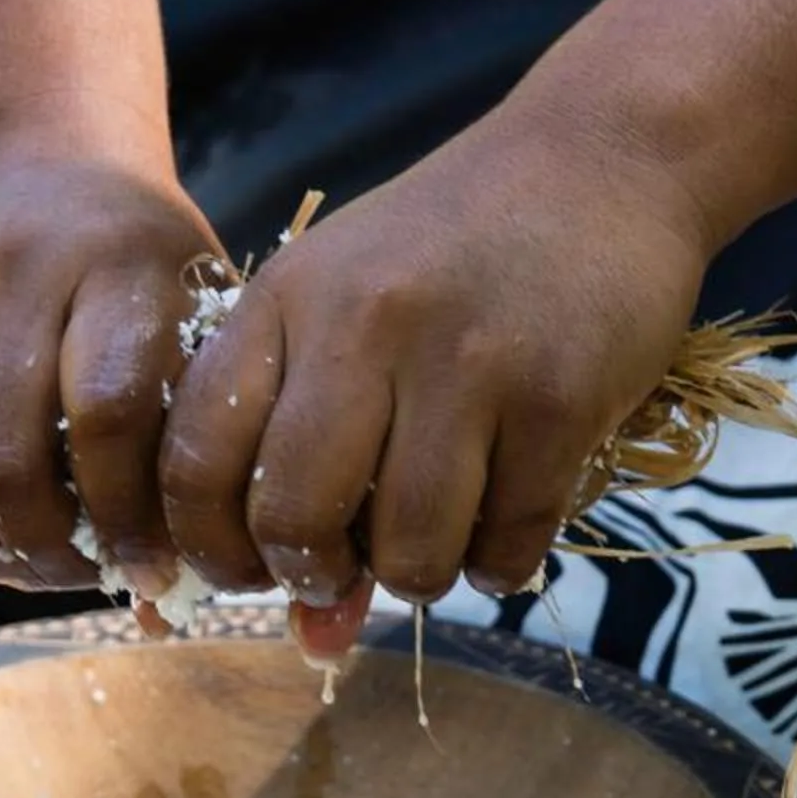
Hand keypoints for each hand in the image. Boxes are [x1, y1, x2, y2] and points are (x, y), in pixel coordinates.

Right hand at [0, 144, 221, 594]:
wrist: (34, 151)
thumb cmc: (143, 259)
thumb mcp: (197, 307)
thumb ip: (198, 429)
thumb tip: (169, 592)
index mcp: (112, 263)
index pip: (106, 413)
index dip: (128, 513)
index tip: (159, 565)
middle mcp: (11, 277)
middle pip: (6, 464)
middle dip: (56, 552)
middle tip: (101, 575)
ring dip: (0, 553)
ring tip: (54, 566)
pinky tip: (14, 530)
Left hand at [157, 115, 711, 657]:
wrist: (602, 154)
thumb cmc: (453, 251)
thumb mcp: (352, 318)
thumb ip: (309, 460)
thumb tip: (314, 643)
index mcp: (284, 300)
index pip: (193, 458)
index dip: (210, 546)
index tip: (250, 569)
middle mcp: (363, 325)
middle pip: (293, 517)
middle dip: (313, 574)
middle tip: (347, 568)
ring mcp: (465, 361)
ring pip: (408, 550)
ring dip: (419, 577)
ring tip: (437, 541)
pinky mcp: (557, 398)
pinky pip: (507, 544)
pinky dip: (501, 565)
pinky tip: (507, 525)